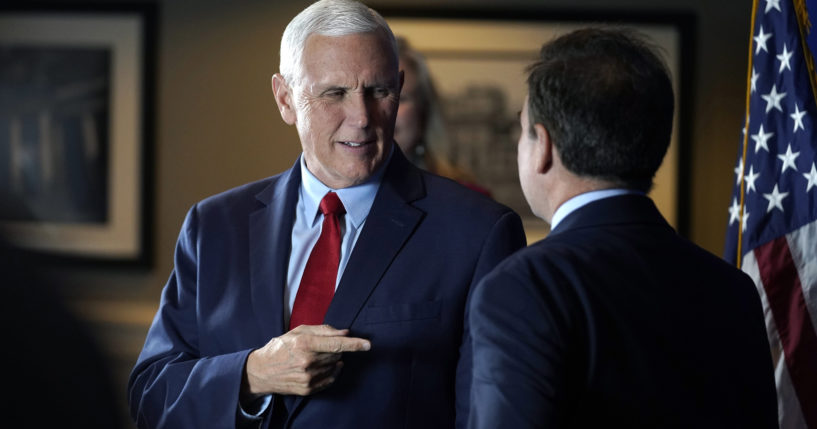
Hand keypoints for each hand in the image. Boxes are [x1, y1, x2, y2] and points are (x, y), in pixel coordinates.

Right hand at [243, 324, 370, 397]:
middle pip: (337, 354)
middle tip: (320, 347)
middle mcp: (307, 362)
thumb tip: (345, 332)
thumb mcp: (299, 332)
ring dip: (331, 360)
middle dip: (335, 349)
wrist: (261, 371)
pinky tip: (320, 367)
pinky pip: (330, 379)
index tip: (368, 345)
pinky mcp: (308, 389)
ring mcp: (308, 378)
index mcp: (305, 344)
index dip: (355, 344)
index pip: (336, 344)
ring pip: (335, 366)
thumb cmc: (281, 347)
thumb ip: (323, 330)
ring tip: (315, 357)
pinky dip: (330, 372)